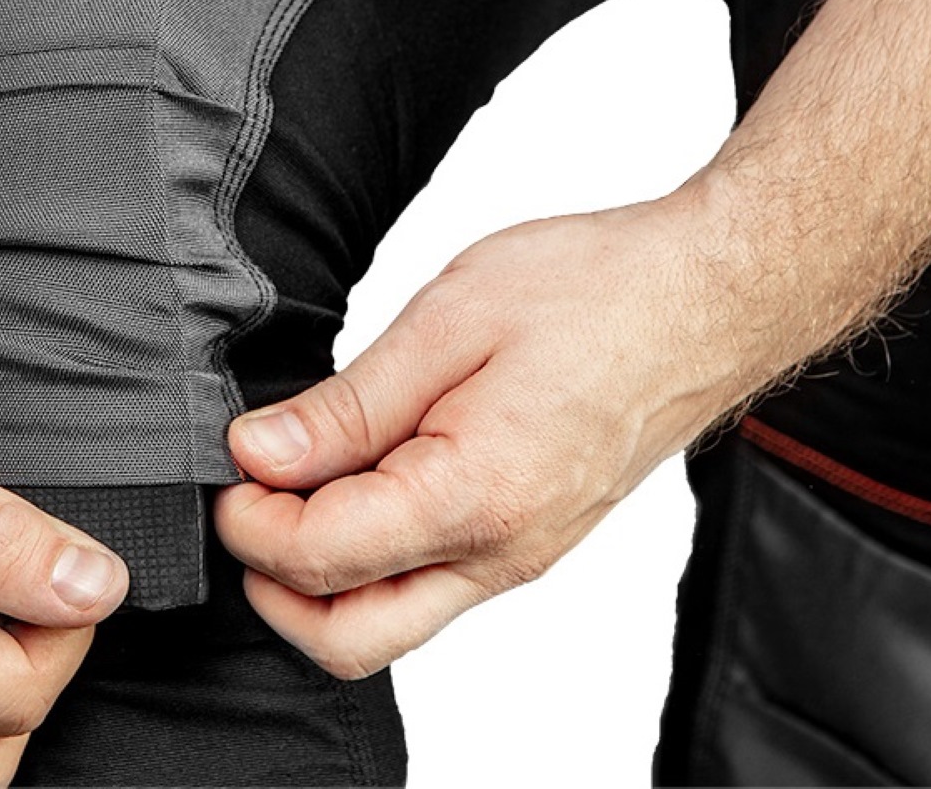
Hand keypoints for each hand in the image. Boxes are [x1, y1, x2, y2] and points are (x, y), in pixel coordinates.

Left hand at [214, 190, 737, 680]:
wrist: (700, 298)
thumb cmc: (594, 293)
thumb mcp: (448, 323)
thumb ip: (348, 406)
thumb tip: (260, 453)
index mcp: (475, 497)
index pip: (318, 560)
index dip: (249, 518)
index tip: (230, 463)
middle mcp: (503, 554)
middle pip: (348, 637)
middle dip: (272, 582)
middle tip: (249, 496)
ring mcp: (523, 555)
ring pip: (390, 619)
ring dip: (322, 572)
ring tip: (300, 478)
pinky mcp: (532, 538)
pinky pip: (432, 582)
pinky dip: (374, 553)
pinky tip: (362, 476)